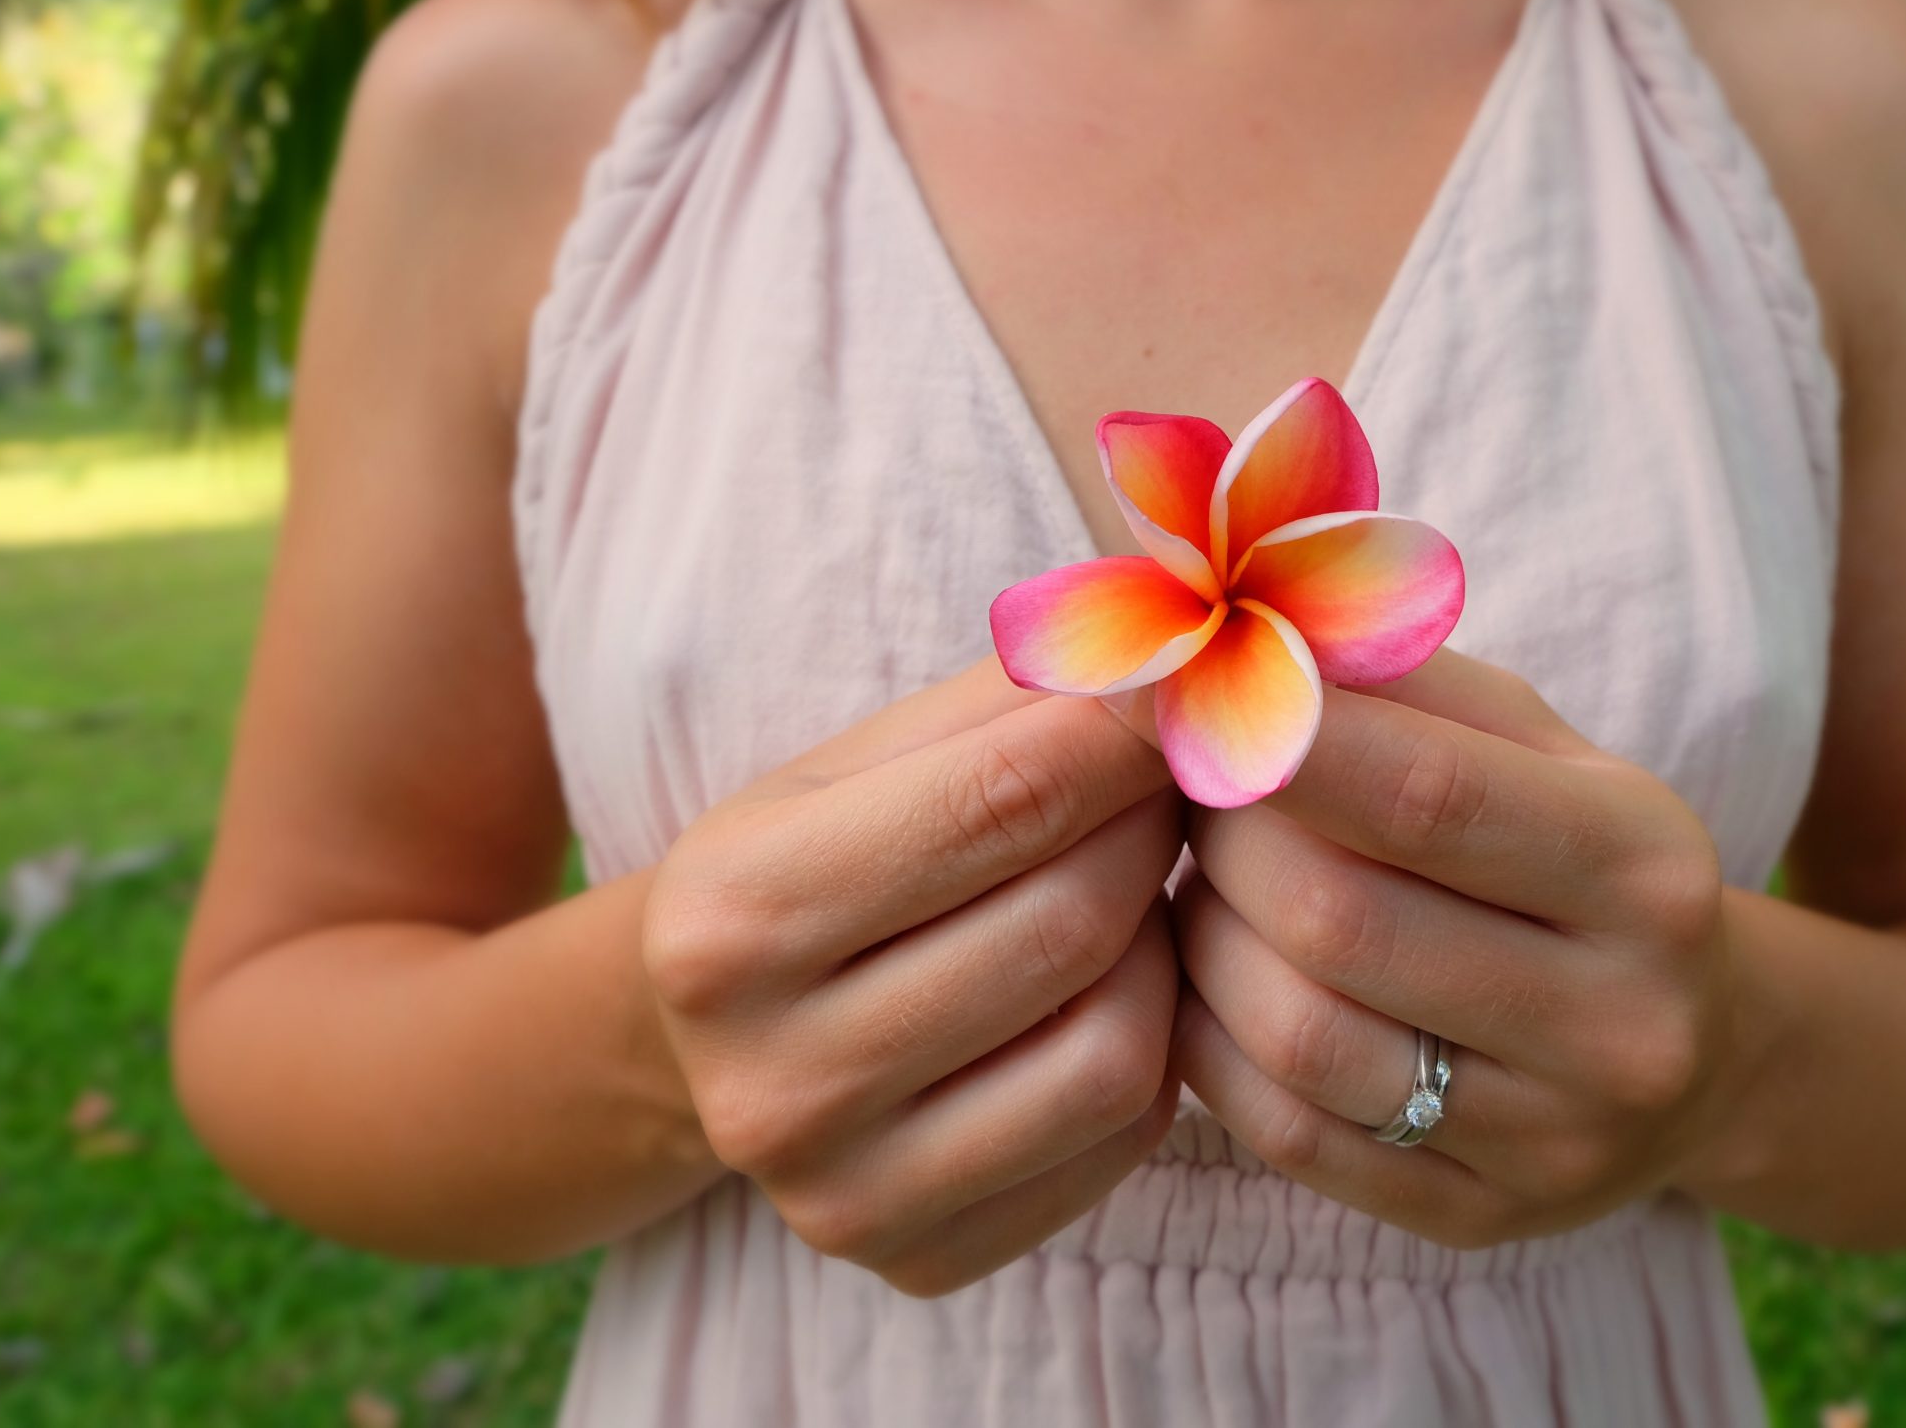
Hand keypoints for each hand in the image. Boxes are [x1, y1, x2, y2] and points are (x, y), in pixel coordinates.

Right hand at [643, 659, 1187, 1295]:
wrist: (712, 1038)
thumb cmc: (821, 860)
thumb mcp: (866, 760)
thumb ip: (1011, 701)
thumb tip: (1181, 644)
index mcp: (729, 914)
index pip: (1004, 798)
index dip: (1131, 733)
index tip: (1193, 690)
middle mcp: (765, 1076)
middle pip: (1068, 925)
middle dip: (1148, 834)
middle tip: (1169, 788)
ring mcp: (835, 1195)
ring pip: (1111, 1053)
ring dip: (1160, 952)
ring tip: (1133, 893)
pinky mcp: (912, 1262)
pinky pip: (1118, 1144)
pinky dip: (1151, 1055)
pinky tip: (1112, 993)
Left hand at [1171, 650, 1741, 1247]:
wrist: (1700, 1057)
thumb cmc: (1573, 858)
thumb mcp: (1537, 747)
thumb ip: (1400, 679)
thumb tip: (1239, 628)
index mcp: (1646, 872)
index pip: (1427, 794)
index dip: (1279, 738)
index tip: (1184, 689)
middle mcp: (1622, 1022)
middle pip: (1339, 918)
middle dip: (1229, 837)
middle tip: (1193, 788)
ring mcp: (1551, 1143)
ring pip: (1296, 1034)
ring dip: (1205, 939)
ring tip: (1208, 882)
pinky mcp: (1473, 1221)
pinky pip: (1280, 1129)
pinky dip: (1210, 1040)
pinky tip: (1216, 979)